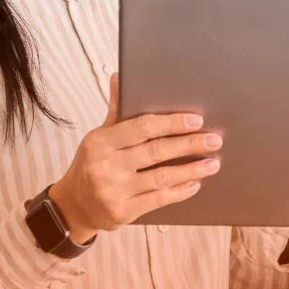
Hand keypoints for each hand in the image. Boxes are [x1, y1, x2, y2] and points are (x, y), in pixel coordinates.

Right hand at [49, 74, 221, 242]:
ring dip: (191, 169)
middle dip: (189, 144)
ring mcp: (113, 191)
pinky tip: (195, 184)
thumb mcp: (98, 137)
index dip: (172, 123)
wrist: (74, 206)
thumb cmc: (92, 164)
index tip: (196, 121)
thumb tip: (119, 76)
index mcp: (100, 142)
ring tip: (213, 163)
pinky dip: (180, 191)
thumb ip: (116, 110)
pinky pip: (158, 199)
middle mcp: (105, 165)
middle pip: (156, 151)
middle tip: (214, 140)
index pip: (142, 127)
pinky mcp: (122, 212)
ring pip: (161, 176)